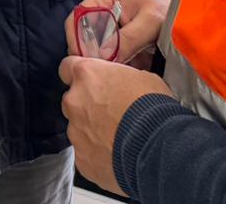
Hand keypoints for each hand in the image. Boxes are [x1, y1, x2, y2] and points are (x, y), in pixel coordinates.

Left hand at [59, 56, 172, 193]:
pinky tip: (117, 153)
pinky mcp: (82, 158)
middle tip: (110, 112)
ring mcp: (76, 131)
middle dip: (87, 105)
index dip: (80, 75)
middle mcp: (75, 101)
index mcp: (86, 75)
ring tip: (118, 137)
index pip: (67, 67)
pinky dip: (97, 153)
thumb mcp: (141, 77)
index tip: (90, 81)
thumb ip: (119, 77)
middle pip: (72, 100)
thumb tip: (120, 83)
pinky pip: (86, 152)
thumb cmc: (153, 109)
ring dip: (92, 130)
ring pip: (78, 128)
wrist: (157, 148)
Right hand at [64, 0, 171, 65]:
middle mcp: (98, 15)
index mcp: (101, 0)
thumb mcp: (150, 20)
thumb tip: (105, 56)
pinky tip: (127, 73)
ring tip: (120, 73)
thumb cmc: (163, 8)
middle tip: (106, 71)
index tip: (88, 60)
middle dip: (92, 57)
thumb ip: (130, 37)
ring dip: (104, 65)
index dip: (78, 40)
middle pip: (82, 39)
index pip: (77, 20)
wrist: (177, 15)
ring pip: (93, 52)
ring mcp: (105, 32)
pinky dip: (114, 69)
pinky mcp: (113, 46)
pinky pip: (106, 60)